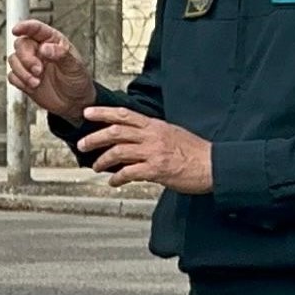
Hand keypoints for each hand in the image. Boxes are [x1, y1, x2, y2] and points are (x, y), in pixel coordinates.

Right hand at [7, 21, 94, 122]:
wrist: (74, 103)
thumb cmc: (77, 80)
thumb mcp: (75, 67)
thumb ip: (61, 55)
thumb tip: (45, 48)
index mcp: (52, 41)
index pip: (36, 29)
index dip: (25, 27)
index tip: (16, 30)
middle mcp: (39, 50)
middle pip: (21, 44)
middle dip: (26, 58)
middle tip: (39, 70)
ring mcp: (30, 64)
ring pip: (13, 60)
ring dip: (22, 72)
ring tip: (36, 82)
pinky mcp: (24, 78)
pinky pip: (12, 76)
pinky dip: (20, 81)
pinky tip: (33, 86)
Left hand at [77, 108, 212, 192]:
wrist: (213, 165)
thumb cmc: (195, 152)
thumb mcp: (172, 134)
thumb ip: (152, 135)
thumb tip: (135, 140)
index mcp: (155, 126)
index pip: (125, 115)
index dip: (103, 112)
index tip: (88, 112)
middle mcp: (152, 136)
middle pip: (115, 132)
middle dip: (94, 138)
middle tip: (81, 145)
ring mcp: (153, 152)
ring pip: (118, 152)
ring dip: (102, 160)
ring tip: (96, 166)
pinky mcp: (156, 169)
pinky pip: (129, 173)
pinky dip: (117, 178)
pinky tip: (113, 182)